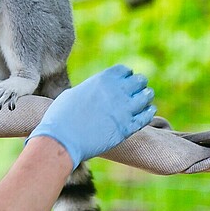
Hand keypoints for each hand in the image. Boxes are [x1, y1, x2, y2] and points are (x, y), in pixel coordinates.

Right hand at [26, 64, 155, 168]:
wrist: (62, 139)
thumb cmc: (60, 116)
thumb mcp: (73, 93)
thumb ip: (89, 90)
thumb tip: (94, 92)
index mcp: (101, 80)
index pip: (124, 70)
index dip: (126, 75)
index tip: (125, 81)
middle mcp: (116, 91)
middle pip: (139, 81)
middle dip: (139, 85)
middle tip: (137, 90)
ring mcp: (123, 110)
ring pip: (146, 97)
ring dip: (146, 97)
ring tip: (143, 100)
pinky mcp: (127, 128)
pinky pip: (146, 117)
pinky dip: (148, 112)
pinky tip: (148, 112)